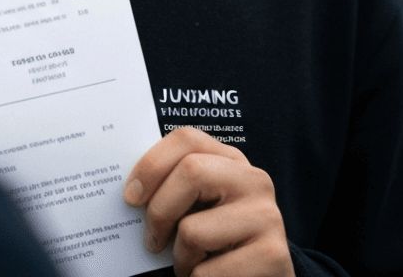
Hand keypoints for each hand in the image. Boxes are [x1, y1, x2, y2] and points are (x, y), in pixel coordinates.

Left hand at [123, 127, 293, 276]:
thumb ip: (176, 187)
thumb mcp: (198, 206)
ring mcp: (268, 216)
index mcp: (231, 160)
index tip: (131, 197)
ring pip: (193, 230)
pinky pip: (208, 271)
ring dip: (180, 258)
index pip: (186, 139)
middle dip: (159, 211)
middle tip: (152, 240)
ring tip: (189, 264)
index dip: (151, 164)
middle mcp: (254, 180)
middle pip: (190, 172)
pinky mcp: (273, 255)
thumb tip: (129, 190)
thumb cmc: (217, 242)